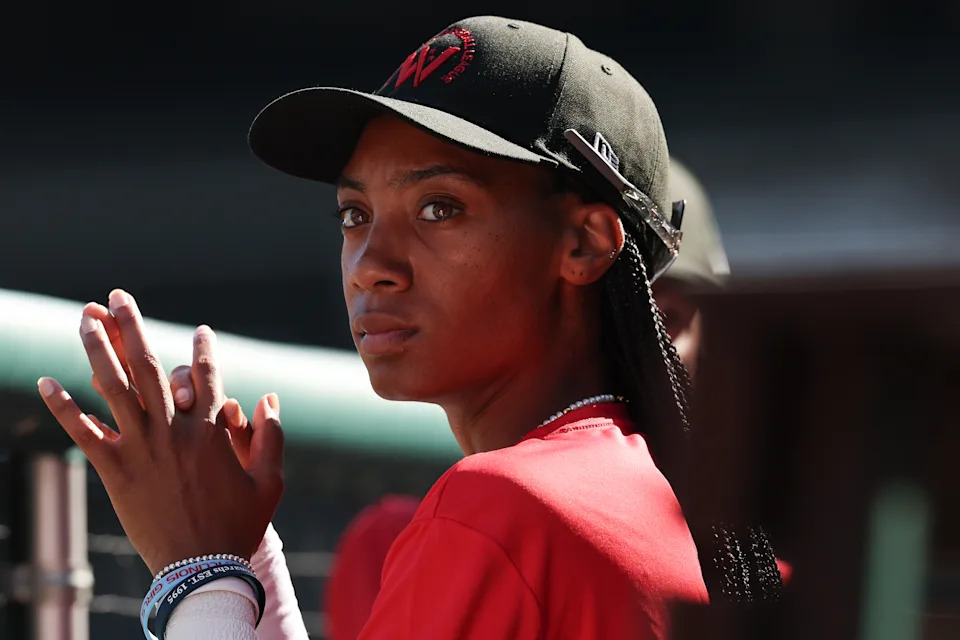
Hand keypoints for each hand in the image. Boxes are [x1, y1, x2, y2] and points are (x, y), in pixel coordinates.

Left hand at [37, 289, 284, 574]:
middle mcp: (173, 429)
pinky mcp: (114, 470)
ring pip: (114, 387)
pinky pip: (84, 432)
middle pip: (150, 366)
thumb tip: (269, 398)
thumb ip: (272, 435)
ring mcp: (141, 448)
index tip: (200, 330)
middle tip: (118, 297)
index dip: (203, 349)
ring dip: (98, 348)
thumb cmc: (239, 525)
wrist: (201, 567)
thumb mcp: (269, 480)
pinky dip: (64, 407)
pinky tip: (47, 381)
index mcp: (211, 429)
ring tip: (85, 318)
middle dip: (133, 326)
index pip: (206, 374)